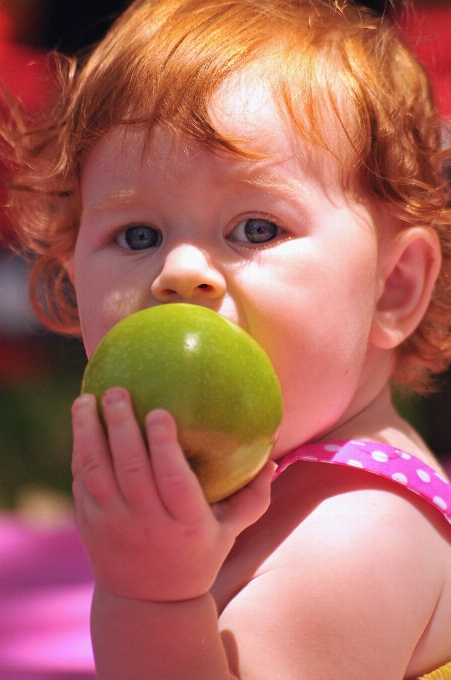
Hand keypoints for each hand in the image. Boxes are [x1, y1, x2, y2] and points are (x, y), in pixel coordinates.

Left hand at [71, 388, 274, 601]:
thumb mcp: (230, 532)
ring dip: (88, 433)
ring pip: (96, 472)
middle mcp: (146, 523)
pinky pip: (82, 481)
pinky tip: (82, 422)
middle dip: (121, 426)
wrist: (148, 602)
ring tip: (86, 399)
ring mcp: (113, 525)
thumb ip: (252, 497)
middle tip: (117, 392)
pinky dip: (80, 451)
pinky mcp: (89, 524)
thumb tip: (274, 458)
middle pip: (130, 469)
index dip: (164, 445)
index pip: (172, 480)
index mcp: (185, 524)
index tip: (159, 411)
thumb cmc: (197, 555)